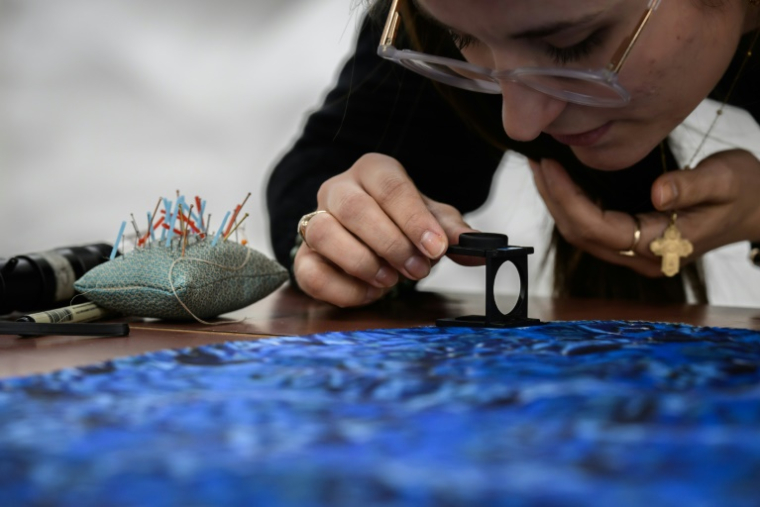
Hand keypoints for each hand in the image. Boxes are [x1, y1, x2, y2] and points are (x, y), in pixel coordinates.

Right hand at [294, 153, 477, 306]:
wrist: (370, 235)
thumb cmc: (402, 222)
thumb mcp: (432, 220)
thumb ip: (451, 230)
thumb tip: (475, 247)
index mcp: (373, 171)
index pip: (390, 186)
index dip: (414, 219)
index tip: (436, 248)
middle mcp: (338, 189)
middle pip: (355, 209)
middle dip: (391, 244)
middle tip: (417, 269)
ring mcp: (315, 221)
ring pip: (323, 233)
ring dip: (361, 262)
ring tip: (391, 281)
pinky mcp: (304, 256)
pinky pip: (309, 272)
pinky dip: (342, 289)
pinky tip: (369, 293)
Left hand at [529, 149, 759, 277]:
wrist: (759, 208)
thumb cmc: (747, 191)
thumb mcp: (727, 179)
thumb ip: (692, 186)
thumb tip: (658, 192)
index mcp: (664, 245)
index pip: (602, 230)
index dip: (569, 200)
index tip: (550, 167)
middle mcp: (644, 258)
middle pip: (583, 235)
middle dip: (554, 199)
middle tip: (537, 162)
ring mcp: (636, 254)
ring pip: (583, 235)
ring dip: (558, 203)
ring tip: (541, 168)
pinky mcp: (632, 242)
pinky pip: (591, 228)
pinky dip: (572, 205)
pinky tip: (562, 181)